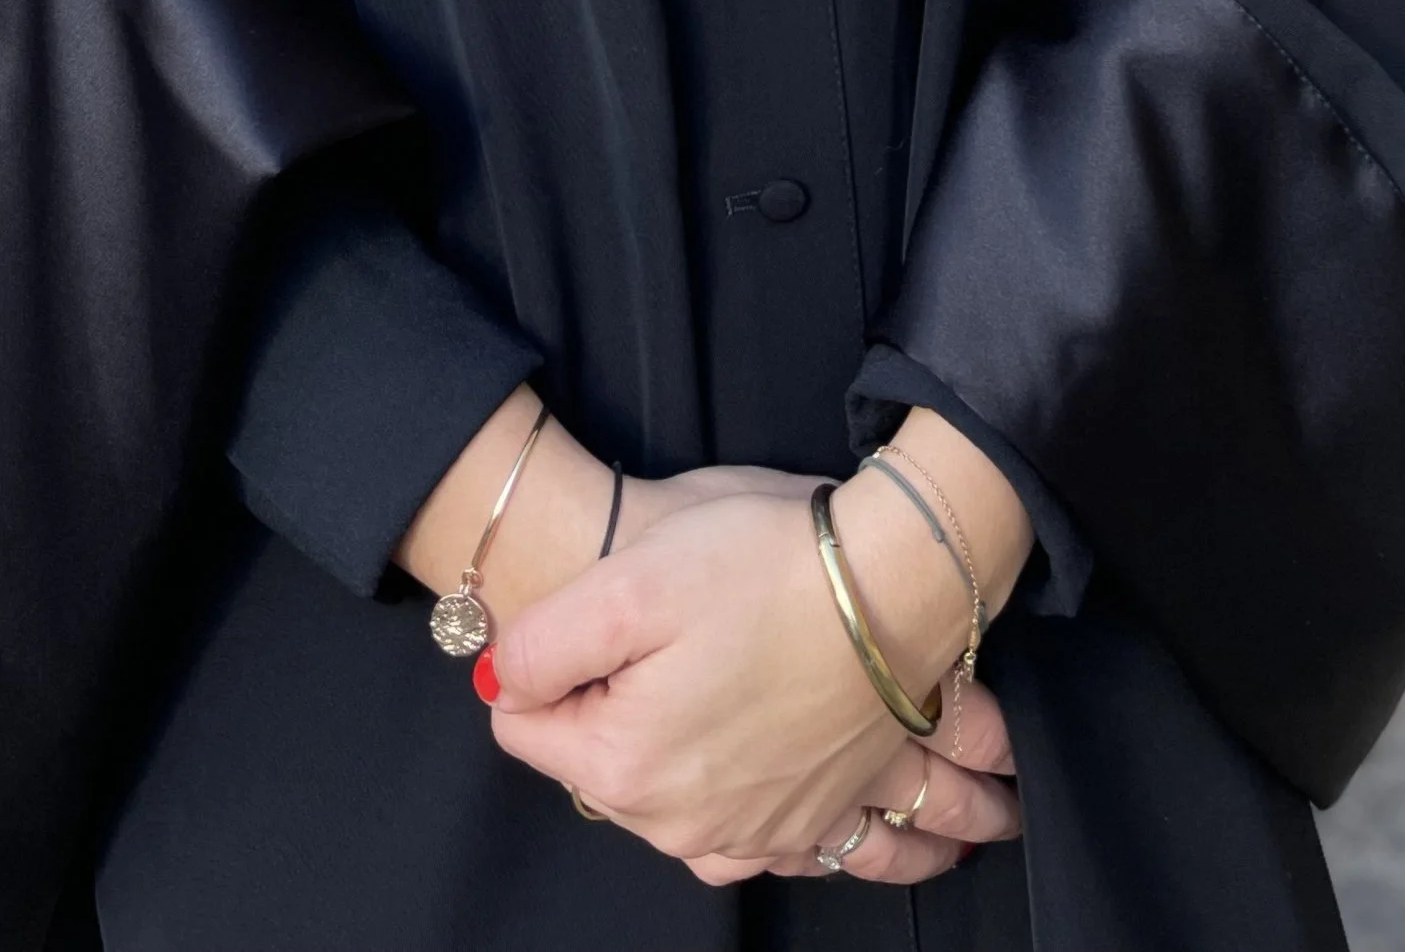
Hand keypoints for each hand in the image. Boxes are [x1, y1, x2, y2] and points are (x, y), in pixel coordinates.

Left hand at [485, 488, 1019, 884]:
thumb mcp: (626, 579)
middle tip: (666, 634)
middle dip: (612, 704)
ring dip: (674, 750)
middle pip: (598, 764)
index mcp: (625, 768)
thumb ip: (541, 643)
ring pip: (667, 798)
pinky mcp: (810, 824)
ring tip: (711, 677)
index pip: (525, 724)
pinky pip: (749, 836)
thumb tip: (506, 683)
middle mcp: (684, 826)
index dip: (554, 659)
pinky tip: (750, 753)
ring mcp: (755, 835)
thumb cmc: (764, 568)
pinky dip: (740, 801)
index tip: (603, 618)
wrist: (898, 584)